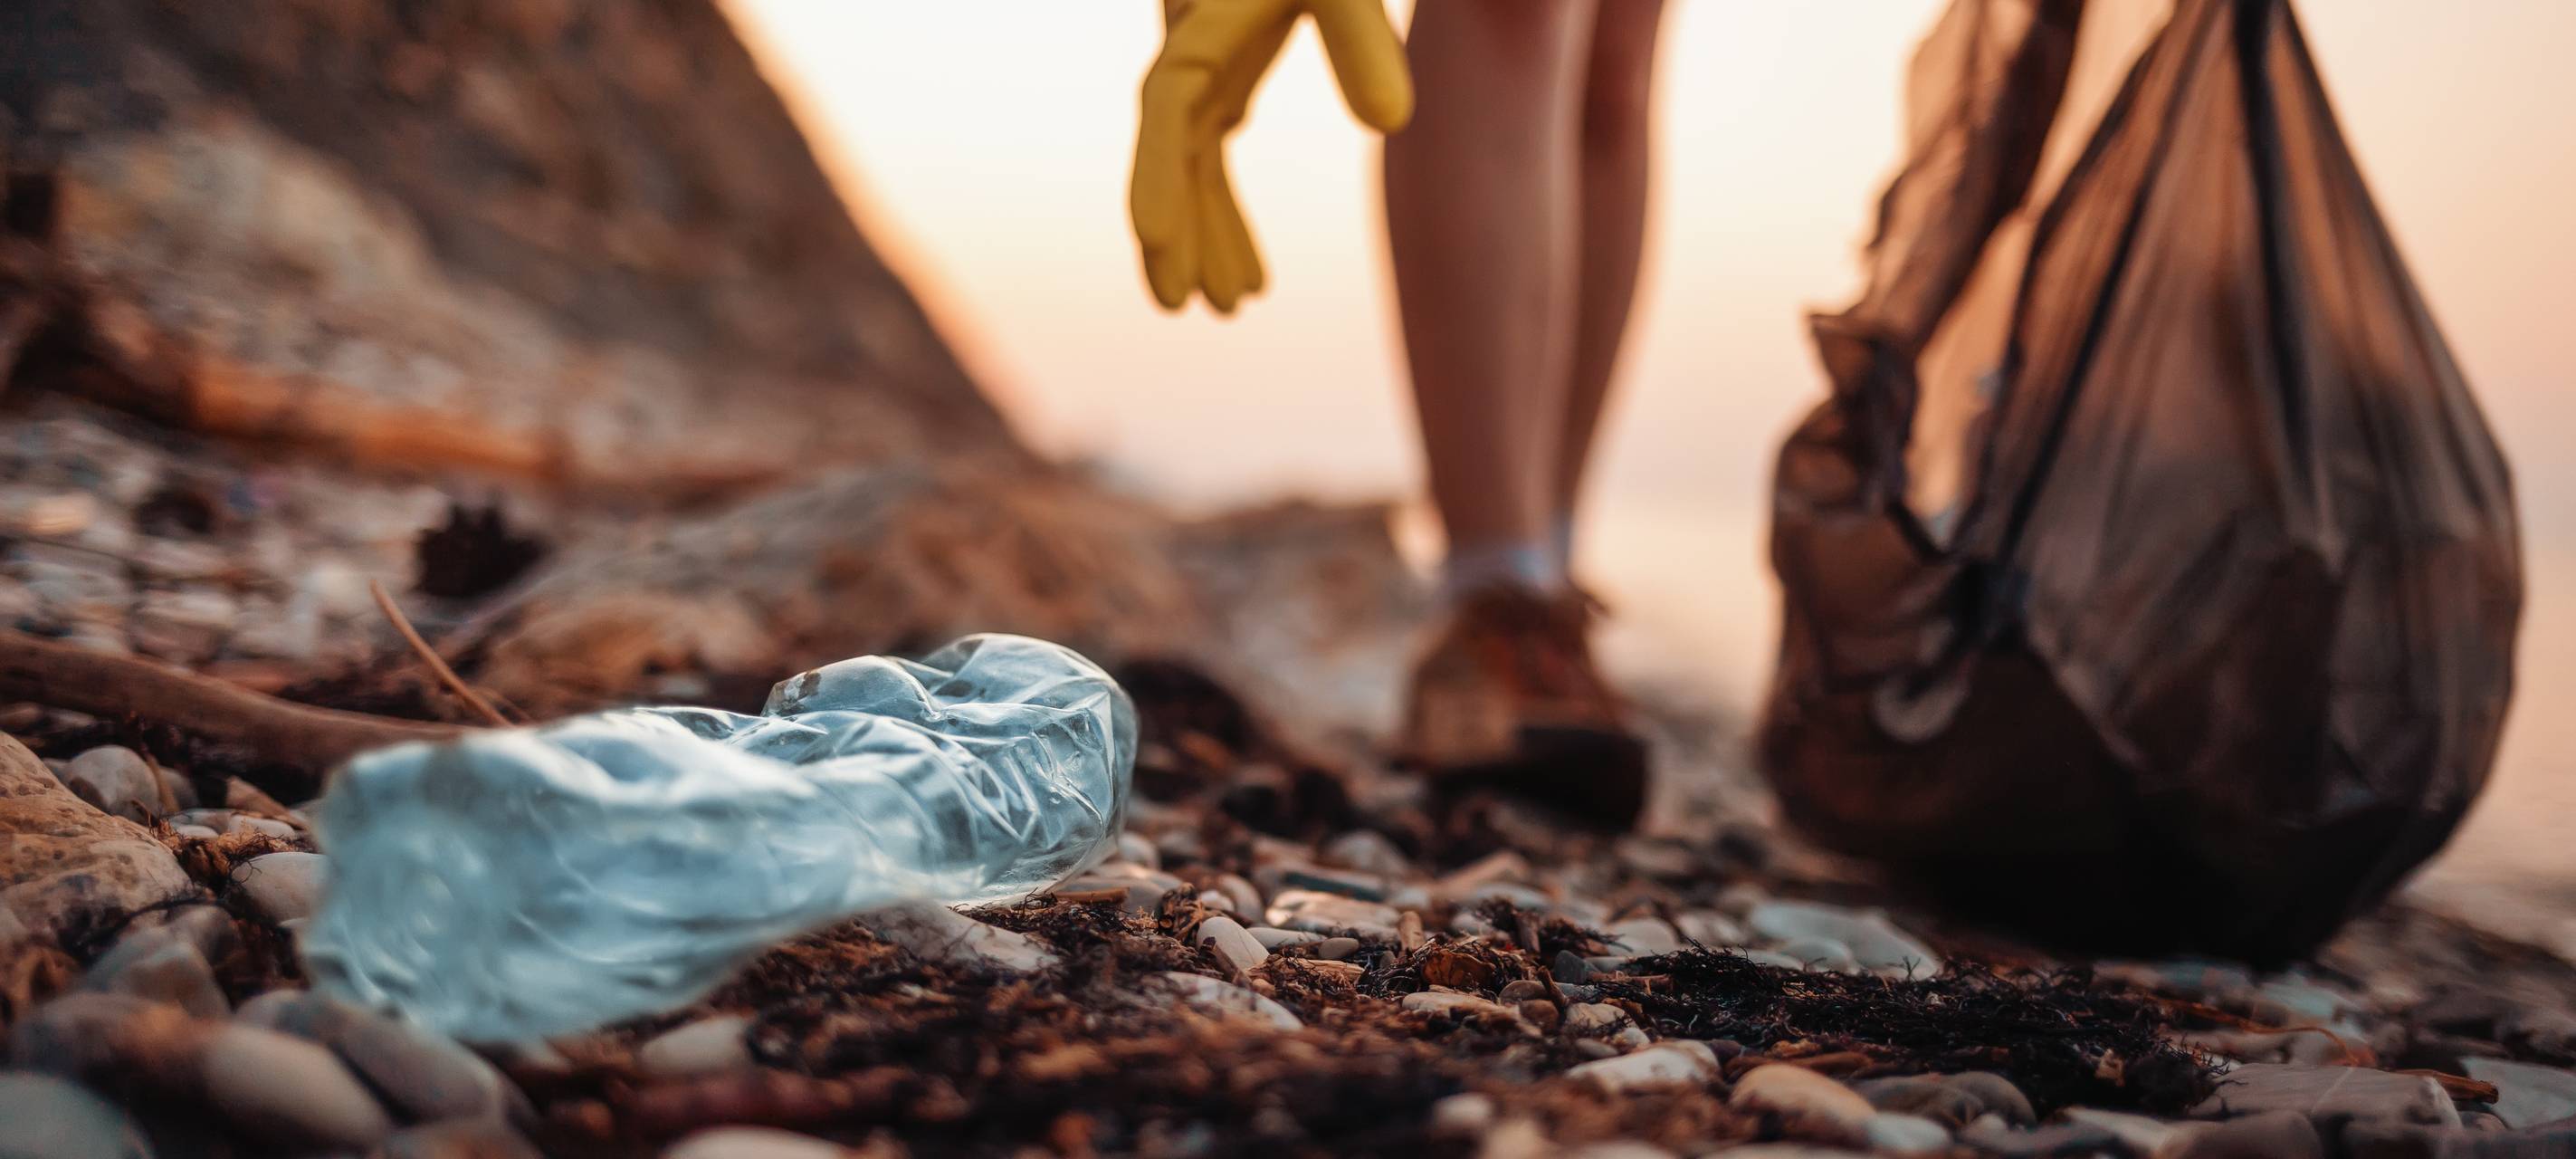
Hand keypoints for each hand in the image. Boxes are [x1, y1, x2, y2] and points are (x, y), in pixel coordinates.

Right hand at [1131, 0, 1412, 312]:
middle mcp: (1190, 42)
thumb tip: (1395, 126)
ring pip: (1191, 159)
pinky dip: (1223, 207)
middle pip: (1170, 145)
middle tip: (1183, 308)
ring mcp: (1206, 59)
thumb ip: (1363, 37)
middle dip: (1176, 224)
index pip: (1171, 104)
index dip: (1159, 173)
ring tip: (1231, 310)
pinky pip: (1211, 151)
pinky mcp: (1227, 67)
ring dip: (1207, 231)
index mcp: (1203, 18)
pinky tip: (1245, 269)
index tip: (1152, 241)